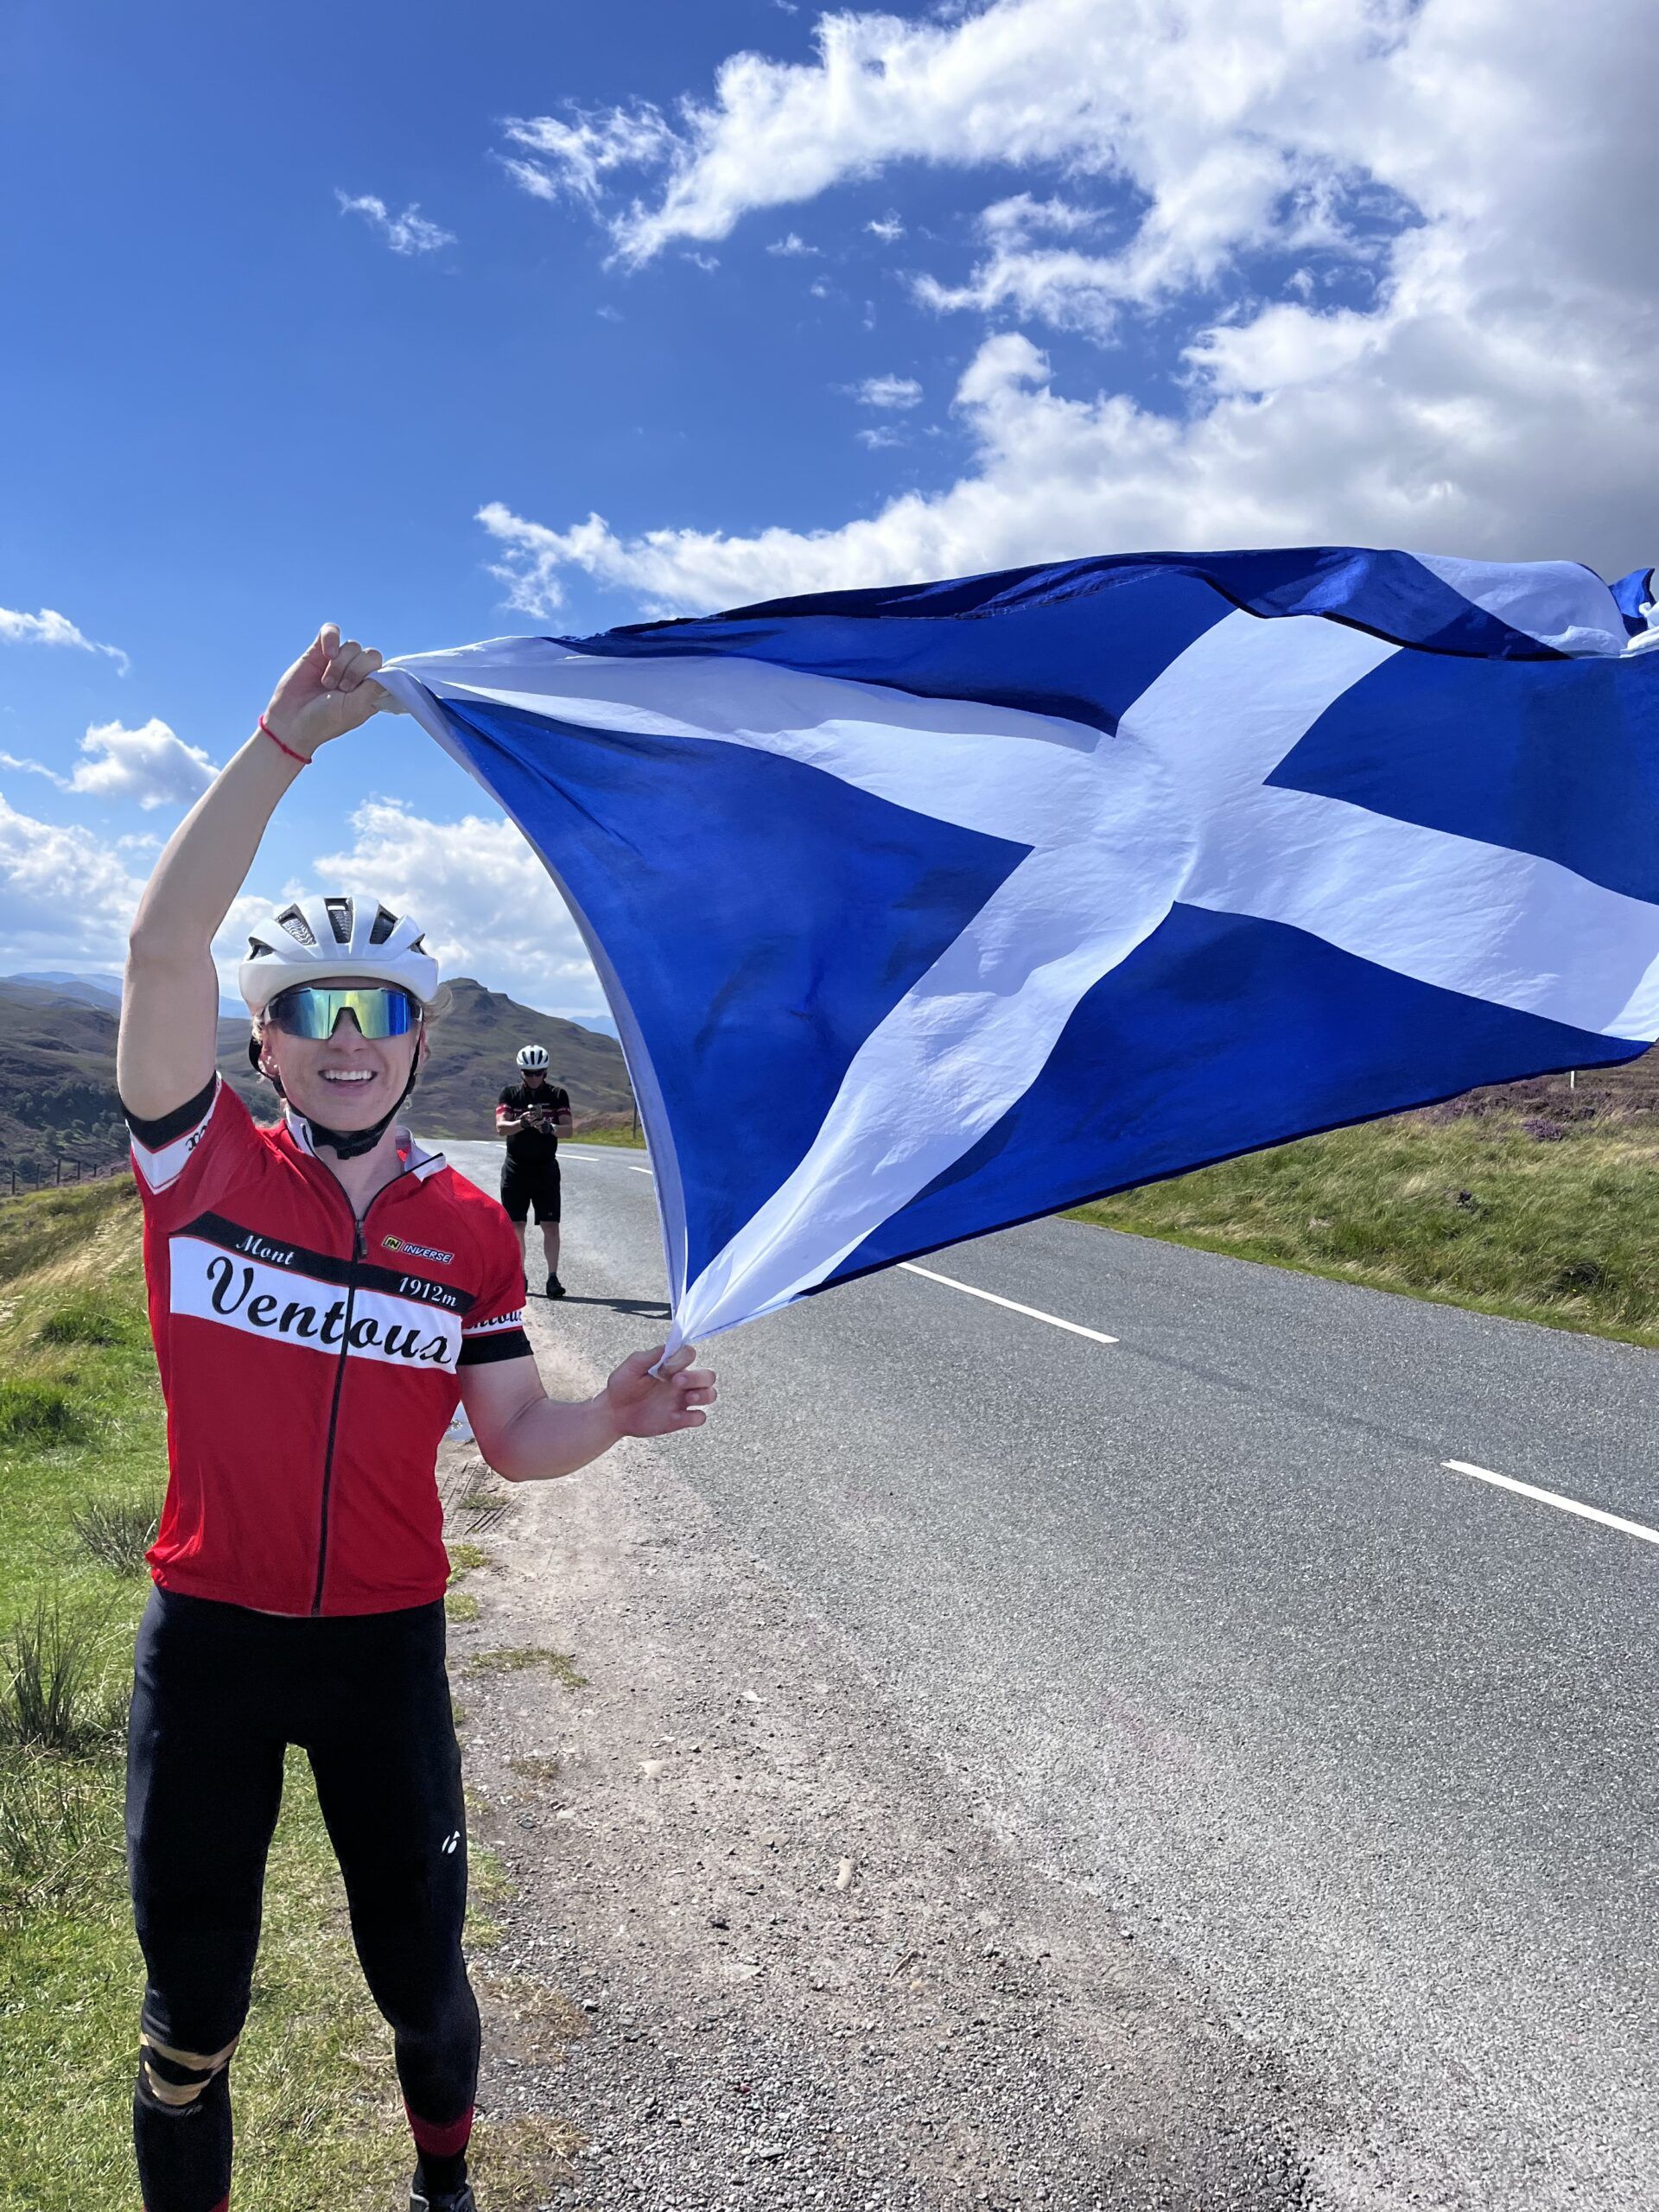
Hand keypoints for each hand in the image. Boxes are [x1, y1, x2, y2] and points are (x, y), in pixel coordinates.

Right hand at [262, 624, 387, 757]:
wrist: (291, 721)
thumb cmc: (325, 720)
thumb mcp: (355, 709)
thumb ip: (374, 688)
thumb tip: (389, 671)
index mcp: (370, 689)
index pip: (384, 668)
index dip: (372, 674)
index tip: (357, 690)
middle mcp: (357, 673)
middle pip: (370, 654)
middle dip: (356, 671)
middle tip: (341, 689)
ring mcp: (338, 661)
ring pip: (352, 645)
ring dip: (340, 665)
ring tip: (327, 683)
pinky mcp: (319, 651)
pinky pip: (331, 631)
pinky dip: (331, 639)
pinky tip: (327, 654)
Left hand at [605, 1344, 716, 1437]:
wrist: (613, 1413)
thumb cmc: (621, 1386)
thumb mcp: (631, 1367)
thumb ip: (650, 1356)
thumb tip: (667, 1348)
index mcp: (671, 1366)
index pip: (690, 1354)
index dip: (682, 1359)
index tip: (664, 1368)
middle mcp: (681, 1382)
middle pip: (708, 1375)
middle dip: (698, 1377)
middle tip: (677, 1381)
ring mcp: (682, 1401)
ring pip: (710, 1395)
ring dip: (705, 1395)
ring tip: (688, 1398)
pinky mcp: (680, 1420)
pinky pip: (700, 1417)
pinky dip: (694, 1417)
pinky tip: (676, 1417)